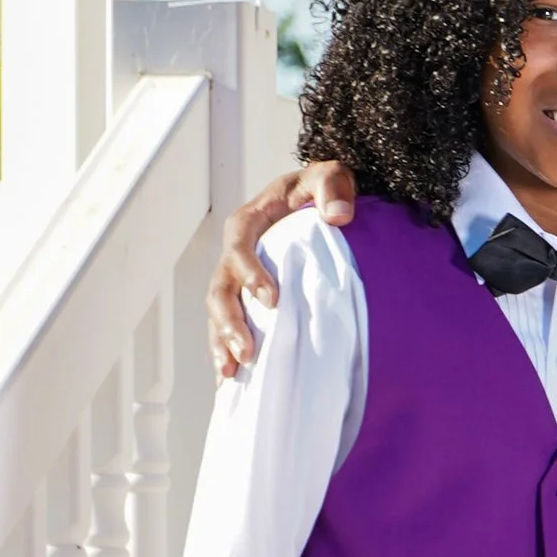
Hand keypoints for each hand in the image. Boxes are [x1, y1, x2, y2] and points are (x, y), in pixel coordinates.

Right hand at [209, 162, 358, 377]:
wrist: (312, 199)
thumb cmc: (318, 189)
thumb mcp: (328, 176)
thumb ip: (331, 187)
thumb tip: (338, 215)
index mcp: (249, 223)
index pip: (239, 249)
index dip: (250, 275)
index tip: (272, 301)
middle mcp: (235, 252)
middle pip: (220, 290)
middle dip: (229, 323)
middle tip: (247, 353)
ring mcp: (236, 278)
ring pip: (217, 313)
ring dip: (221, 343)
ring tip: (231, 373)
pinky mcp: (244, 297)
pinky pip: (227, 324)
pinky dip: (225, 350)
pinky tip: (229, 380)